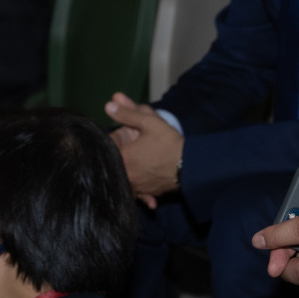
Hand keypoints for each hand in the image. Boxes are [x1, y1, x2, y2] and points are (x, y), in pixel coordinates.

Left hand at [105, 92, 183, 208]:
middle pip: (116, 164)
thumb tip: (108, 104)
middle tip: (135, 149)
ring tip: (142, 163)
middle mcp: (126, 174)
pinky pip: (139, 193)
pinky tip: (147, 187)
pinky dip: (142, 191)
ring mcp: (136, 186)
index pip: (108, 148)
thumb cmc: (169, 143)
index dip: (114, 141)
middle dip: (122, 156)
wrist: (190, 165)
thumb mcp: (149, 122)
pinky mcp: (148, 193)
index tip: (123, 137)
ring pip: (126, 179)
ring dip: (130, 172)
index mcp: (123, 157)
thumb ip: (127, 114)